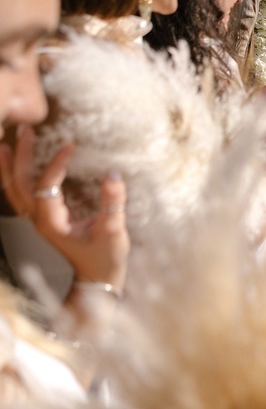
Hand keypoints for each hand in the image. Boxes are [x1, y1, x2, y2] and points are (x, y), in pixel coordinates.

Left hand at [0, 126, 128, 289]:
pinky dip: (15, 178)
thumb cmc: (105, 258)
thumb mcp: (113, 230)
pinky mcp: (43, 220)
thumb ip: (113, 203)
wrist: (97, 279)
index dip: (56, 164)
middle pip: (20, 184)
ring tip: (7, 141)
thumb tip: (113, 173)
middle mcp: (38, 220)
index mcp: (52, 222)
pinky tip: (17, 165)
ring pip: (14, 190)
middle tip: (25, 130)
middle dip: (21, 155)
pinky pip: (21, 196)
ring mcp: (37, 221)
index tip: (70, 145)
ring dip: (10, 165)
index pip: (46, 186)